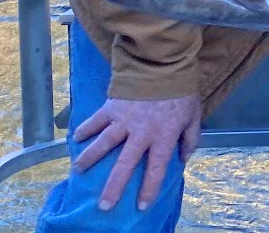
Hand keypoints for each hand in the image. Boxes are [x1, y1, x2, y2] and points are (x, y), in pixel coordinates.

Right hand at [72, 93, 201, 210]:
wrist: (165, 64)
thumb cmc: (181, 91)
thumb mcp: (193, 116)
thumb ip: (190, 138)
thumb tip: (183, 158)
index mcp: (163, 136)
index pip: (156, 169)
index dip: (149, 189)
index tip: (141, 206)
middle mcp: (141, 132)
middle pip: (124, 165)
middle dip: (114, 187)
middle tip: (104, 205)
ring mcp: (124, 119)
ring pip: (103, 144)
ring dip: (90, 159)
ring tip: (78, 171)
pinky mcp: (112, 106)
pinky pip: (95, 120)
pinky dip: (85, 129)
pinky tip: (75, 138)